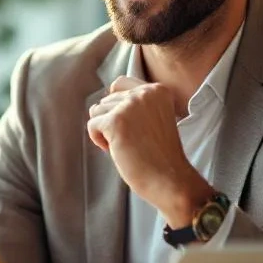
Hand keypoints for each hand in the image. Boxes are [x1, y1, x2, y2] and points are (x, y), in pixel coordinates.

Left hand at [87, 76, 212, 226]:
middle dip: (111, 120)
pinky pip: (92, 125)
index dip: (116, 104)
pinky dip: (98, 140)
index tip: (126, 124)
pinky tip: (115, 150)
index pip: (120, 83)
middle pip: (107, 99)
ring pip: (97, 111)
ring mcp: (130, 105)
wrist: (170, 179)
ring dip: (105, 130)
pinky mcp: (116, 121)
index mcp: (158, 90)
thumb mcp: (155, 118)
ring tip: (124, 145)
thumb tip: (99, 104)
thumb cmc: (160, 156)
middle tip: (130, 141)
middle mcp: (145, 92)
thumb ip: (136, 105)